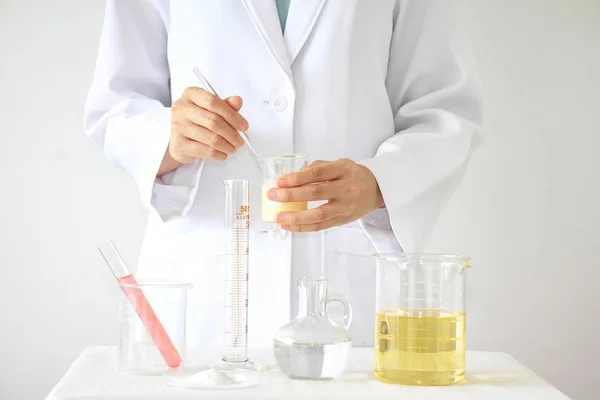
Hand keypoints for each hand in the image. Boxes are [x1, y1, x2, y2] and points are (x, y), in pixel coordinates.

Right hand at [158, 87, 248, 174]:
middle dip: (232, 134)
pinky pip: (205, 151)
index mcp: (191, 94)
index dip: (232, 115)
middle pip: (213, 121)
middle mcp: (181, 108)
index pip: (213, 102)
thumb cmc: (197, 121)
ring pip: (211, 138)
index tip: (244, 126)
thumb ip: (225, 105)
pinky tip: (223, 154)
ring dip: (227, 146)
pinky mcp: (178, 144)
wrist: (178, 138)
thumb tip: (238, 101)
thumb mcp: (211, 109)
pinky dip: (219, 154)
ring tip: (233, 148)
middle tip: (240, 141)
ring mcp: (178, 127)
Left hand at [267, 159, 384, 231]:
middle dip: (292, 195)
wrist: (376, 189)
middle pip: (316, 193)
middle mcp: (346, 188)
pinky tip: (289, 225)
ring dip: (296, 217)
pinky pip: (321, 226)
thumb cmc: (353, 175)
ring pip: (319, 214)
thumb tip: (294, 176)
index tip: (280, 181)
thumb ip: (318, 167)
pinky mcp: (342, 220)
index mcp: (343, 170)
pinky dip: (303, 227)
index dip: (298, 178)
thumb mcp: (339, 164)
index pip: (318, 174)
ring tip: (279, 217)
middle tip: (274, 195)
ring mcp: (345, 207)